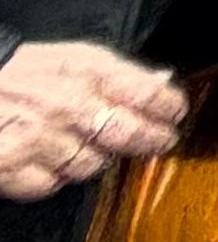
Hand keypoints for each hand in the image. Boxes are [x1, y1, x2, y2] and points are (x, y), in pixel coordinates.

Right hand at [0, 35, 188, 202]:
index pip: (146, 94)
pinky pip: (56, 184)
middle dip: (152, 140)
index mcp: (84, 71)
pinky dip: (59, 176)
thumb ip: (117, 72)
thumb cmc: (19, 71)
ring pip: (95, 165)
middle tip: (161, 141)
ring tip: (93, 145)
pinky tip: (55, 159)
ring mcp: (42, 141)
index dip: (168, 108)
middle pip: (129, 135)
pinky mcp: (16, 169)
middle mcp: (68, 106)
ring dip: (100, 159)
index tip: (176, 114)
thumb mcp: (71, 57)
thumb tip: (161, 81)